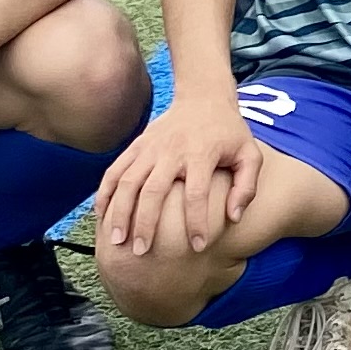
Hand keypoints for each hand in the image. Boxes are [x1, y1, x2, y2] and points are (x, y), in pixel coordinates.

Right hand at [94, 91, 262, 255]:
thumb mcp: (250, 154)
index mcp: (202, 154)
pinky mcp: (136, 145)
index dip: (197, 222)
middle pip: (154, 190)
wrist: (204, 97)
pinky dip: (105, 192)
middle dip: (146, 223)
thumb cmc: (229, 133)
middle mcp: (172, 151)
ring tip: (116, 240)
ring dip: (120, 212)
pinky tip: (100, 215)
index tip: (197, 247)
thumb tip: (233, 218)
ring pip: (128, 181)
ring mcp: (150, 147)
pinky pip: (115, 170)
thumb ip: (246, 186)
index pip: (197, 193)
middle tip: (141, 252)